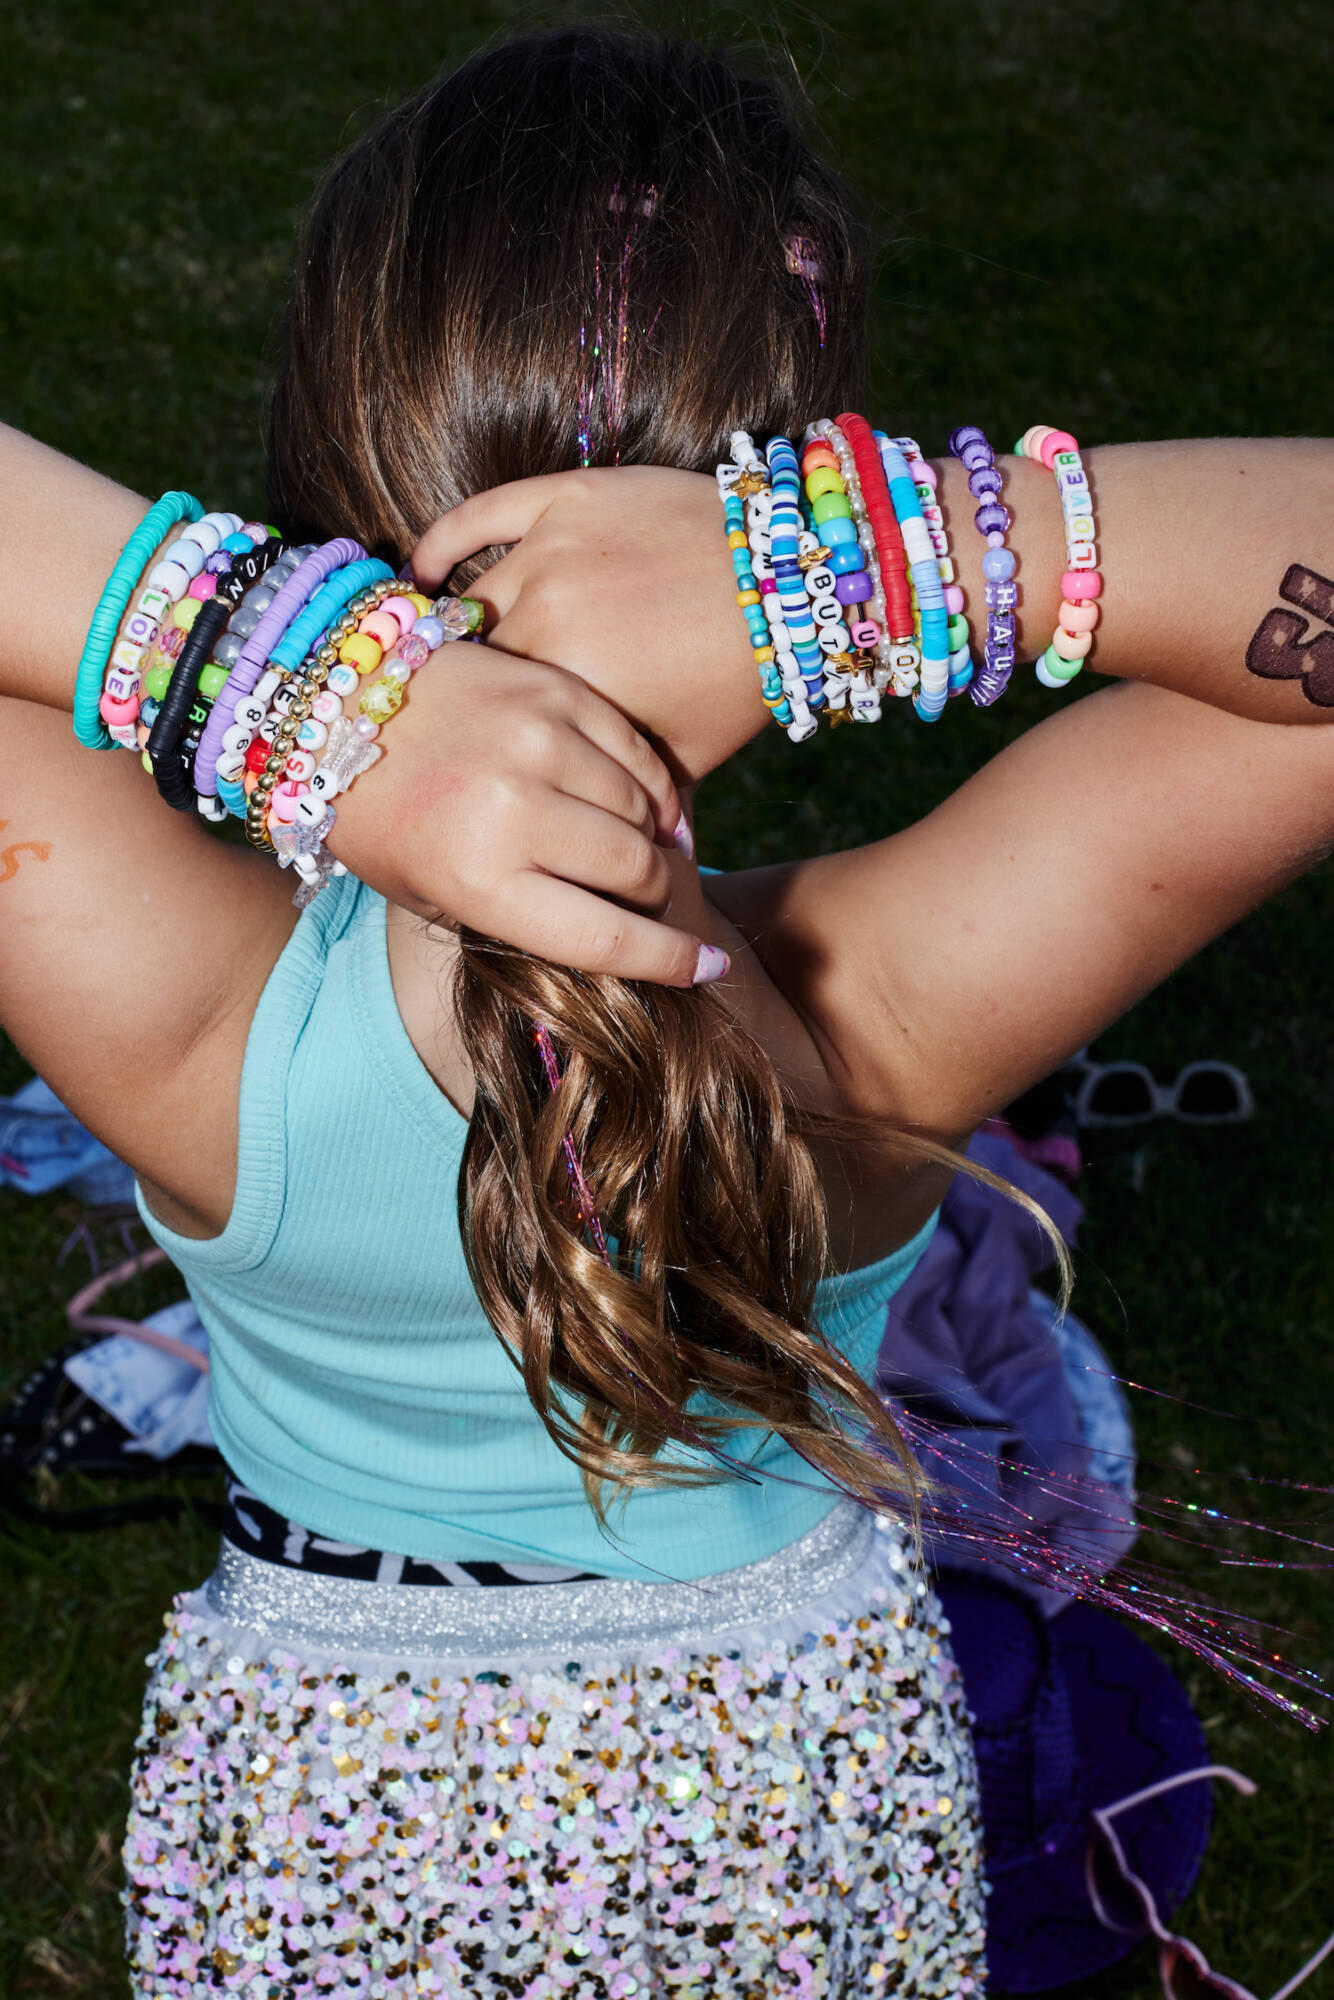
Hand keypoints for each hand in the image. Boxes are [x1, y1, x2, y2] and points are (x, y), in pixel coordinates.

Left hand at [323, 637, 713, 985]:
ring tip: (637, 848)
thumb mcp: (429, 896)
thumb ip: (516, 918)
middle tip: (645, 900)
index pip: (607, 937)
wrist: (333, 705)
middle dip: (653, 897)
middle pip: (638, 871)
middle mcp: (512, 811)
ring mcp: (538, 743)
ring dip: (651, 840)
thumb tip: (613, 935)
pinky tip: (642, 804)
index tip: (706, 969)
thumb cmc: (379, 818)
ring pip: (645, 811)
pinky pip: (635, 755)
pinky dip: (649, 788)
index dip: (671, 962)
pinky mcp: (554, 692)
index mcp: (476, 879)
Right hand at [409, 467, 763, 784]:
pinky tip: (418, 571)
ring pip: (473, 600)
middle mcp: (547, 621)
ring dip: (460, 631)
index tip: (469, 757)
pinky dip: (440, 545)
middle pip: (473, 661)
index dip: (481, 741)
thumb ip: (617, 802)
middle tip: (463, 716)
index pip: (493, 721)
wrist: (794, 580)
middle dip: (471, 694)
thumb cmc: (740, 682)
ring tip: (441, 656)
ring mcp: (551, 553)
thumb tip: (575, 857)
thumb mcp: (682, 762)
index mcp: (569, 695)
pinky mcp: (564, 497)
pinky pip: (477, 518)